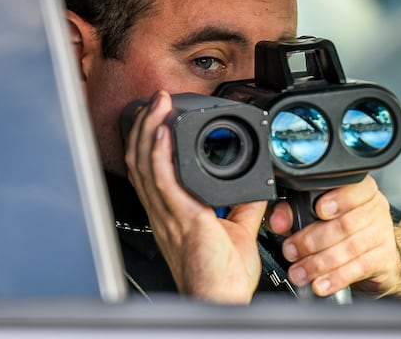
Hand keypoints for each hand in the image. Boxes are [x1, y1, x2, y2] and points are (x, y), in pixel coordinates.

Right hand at [124, 90, 265, 302]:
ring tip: (157, 105)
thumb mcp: (239, 230)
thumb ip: (246, 206)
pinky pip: (162, 180)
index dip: (151, 142)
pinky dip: (159, 154)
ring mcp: (169, 214)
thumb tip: (258, 188)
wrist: (221, 299)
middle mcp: (165, 211)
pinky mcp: (181, 218)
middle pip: (142, 161)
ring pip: (146, 165)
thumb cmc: (222, 278)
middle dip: (145, 127)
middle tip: (155, 101)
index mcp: (174, 213)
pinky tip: (162, 133)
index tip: (162, 118)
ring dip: (149, 130)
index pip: (154, 171)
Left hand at [268, 175, 400, 296]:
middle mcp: (374, 209)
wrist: (376, 254)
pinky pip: (359, 268)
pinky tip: (321, 283)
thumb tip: (278, 220)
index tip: (319, 210)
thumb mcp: (319, 215)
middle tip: (291, 251)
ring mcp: (381, 234)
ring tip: (300, 272)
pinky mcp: (384, 258)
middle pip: (345, 223)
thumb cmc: (344, 229)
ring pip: (350, 247)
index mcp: (361, 191)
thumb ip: (294, 212)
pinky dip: (336, 278)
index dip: (338, 199)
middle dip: (312, 240)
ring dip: (319, 263)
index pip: (355, 188)